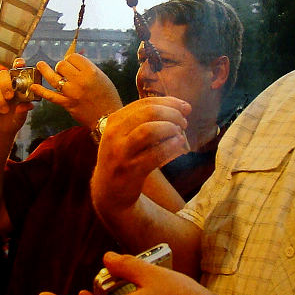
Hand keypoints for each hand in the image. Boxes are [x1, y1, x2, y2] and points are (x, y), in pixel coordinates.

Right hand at [0, 59, 33, 137]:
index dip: (18, 64)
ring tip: (5, 111)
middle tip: (10, 97)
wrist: (2, 130)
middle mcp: (5, 84)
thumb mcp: (23, 114)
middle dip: (6, 84)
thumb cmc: (15, 118)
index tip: (20, 63)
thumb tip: (29, 105)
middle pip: (2, 74)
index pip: (16, 70)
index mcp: (16, 85)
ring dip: (0, 100)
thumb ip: (25, 108)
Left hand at [31, 54, 123, 127]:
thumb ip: (88, 69)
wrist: (108, 117)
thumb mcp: (102, 77)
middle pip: (62, 65)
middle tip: (65, 71)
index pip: (73, 57)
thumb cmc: (108, 96)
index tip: (72, 63)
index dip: (71, 59)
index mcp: (91, 72)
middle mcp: (80, 80)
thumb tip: (73, 61)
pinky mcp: (67, 104)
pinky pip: (50, 96)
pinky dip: (40, 91)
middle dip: (62, 66)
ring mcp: (72, 93)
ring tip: (40, 65)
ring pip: (53, 77)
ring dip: (45, 70)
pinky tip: (33, 87)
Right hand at [91, 97, 190, 213]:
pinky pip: (155, 154)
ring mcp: (121, 152)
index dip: (169, 102)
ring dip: (170, 128)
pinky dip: (170, 146)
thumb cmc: (124, 158)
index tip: (185, 107)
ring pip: (150, 130)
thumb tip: (180, 106)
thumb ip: (146, 120)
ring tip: (180, 132)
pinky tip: (179, 144)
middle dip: (172, 114)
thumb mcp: (125, 134)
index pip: (145, 102)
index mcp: (115, 120)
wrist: (108, 191)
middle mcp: (114, 133)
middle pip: (149, 112)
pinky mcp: (130, 170)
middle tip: (184, 122)